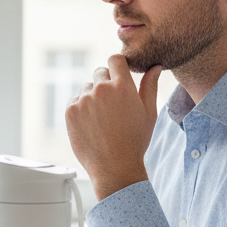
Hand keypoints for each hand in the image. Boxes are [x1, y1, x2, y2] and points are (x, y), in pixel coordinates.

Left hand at [66, 55, 161, 199]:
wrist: (114, 167)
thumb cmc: (134, 141)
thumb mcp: (148, 113)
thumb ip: (150, 86)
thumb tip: (155, 67)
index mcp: (123, 86)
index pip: (115, 59)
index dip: (118, 66)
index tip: (119, 76)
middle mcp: (101, 89)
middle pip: (100, 72)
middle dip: (106, 83)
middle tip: (113, 106)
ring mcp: (84, 100)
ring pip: (87, 88)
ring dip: (93, 96)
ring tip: (103, 119)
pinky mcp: (70, 110)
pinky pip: (75, 100)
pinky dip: (81, 109)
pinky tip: (92, 125)